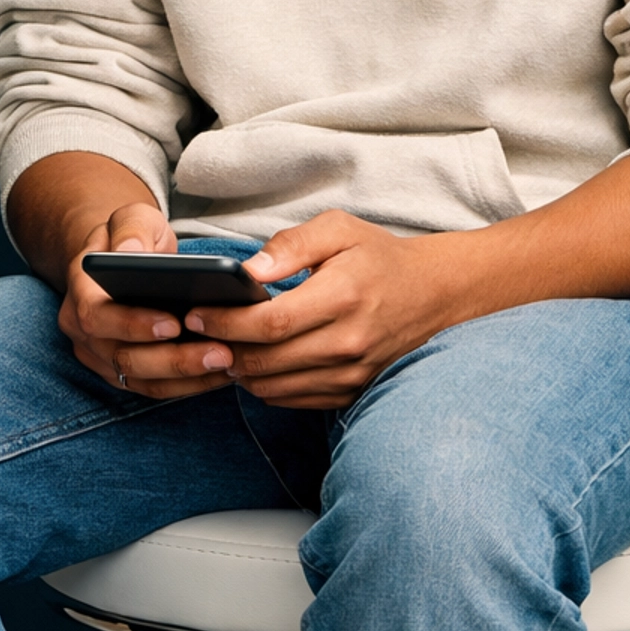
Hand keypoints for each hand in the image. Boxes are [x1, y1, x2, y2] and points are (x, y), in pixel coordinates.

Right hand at [58, 201, 238, 399]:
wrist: (122, 258)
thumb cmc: (131, 237)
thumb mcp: (132, 218)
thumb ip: (131, 229)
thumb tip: (130, 253)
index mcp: (80, 293)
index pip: (97, 317)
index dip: (133, 325)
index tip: (175, 324)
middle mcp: (83, 332)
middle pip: (123, 357)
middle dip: (174, 359)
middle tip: (221, 352)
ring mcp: (101, 357)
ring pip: (141, 379)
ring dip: (187, 377)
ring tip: (229, 362)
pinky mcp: (122, 374)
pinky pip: (154, 388)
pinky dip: (188, 385)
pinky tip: (221, 373)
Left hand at [185, 211, 456, 410]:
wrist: (433, 294)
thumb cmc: (379, 257)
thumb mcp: (340, 230)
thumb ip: (292, 244)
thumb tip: (250, 270)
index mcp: (342, 296)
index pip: (270, 322)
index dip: (226, 322)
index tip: (196, 314)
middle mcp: (348, 341)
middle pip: (266, 361)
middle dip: (223, 349)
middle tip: (196, 334)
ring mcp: (352, 373)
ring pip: (275, 387)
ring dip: (240, 372)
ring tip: (221, 348)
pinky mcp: (352, 391)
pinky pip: (295, 401)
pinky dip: (266, 387)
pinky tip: (254, 364)